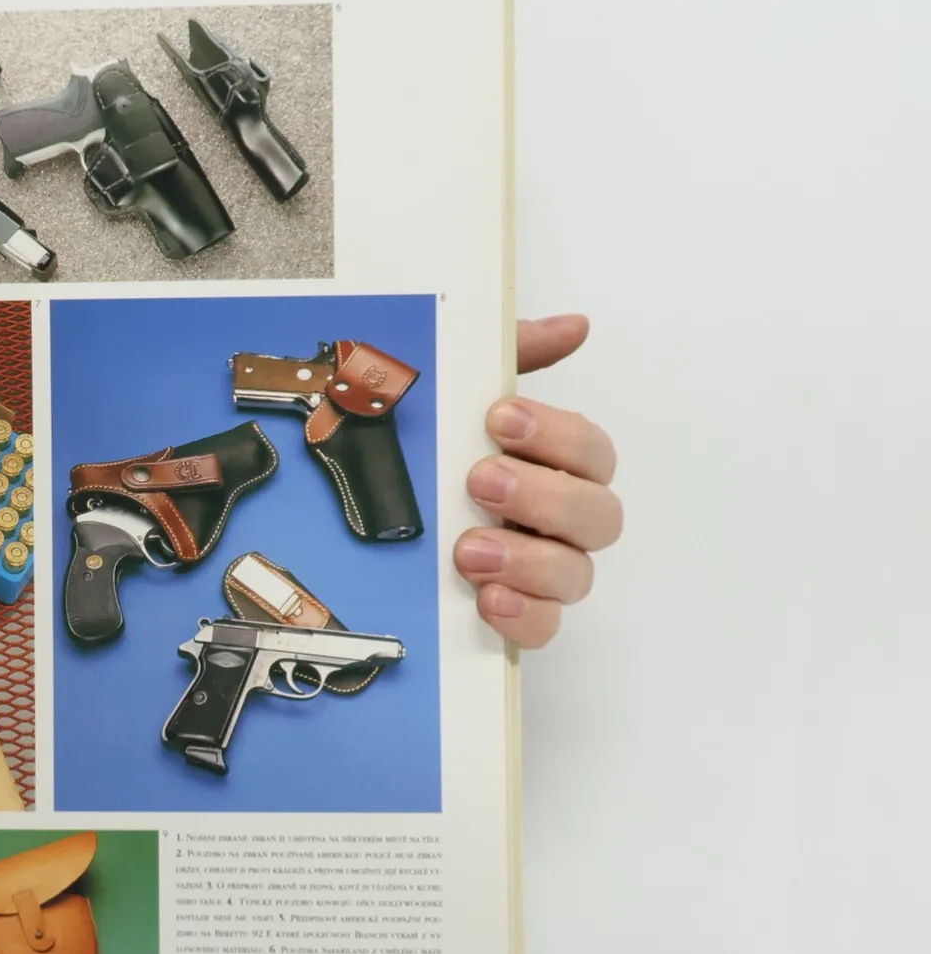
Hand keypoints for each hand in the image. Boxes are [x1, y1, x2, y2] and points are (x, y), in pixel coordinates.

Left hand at [454, 314, 621, 648]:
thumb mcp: (453, 391)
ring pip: (577, 575)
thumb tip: (573, 325)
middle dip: (543, 495)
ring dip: (529, 560)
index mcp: (552, 464)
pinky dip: (524, 617)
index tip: (499, 419)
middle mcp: (557, 520)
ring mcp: (540, 572)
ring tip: (469, 549)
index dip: (559, 435)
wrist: (354, 513)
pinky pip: (543, 629)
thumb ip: (510, 355)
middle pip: (599, 515)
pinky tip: (488, 600)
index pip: (592, 450)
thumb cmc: (425, 447)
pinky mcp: (513, 615)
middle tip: (480, 481)